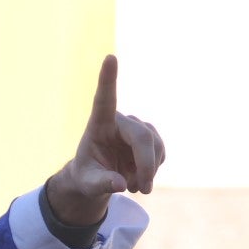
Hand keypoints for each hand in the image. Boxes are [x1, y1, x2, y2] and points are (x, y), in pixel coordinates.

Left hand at [48, 54, 165, 225]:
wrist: (97, 177)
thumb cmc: (87, 176)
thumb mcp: (87, 185)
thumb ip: (101, 184)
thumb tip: (121, 184)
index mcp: (98, 124)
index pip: (104, 99)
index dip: (108, 79)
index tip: (110, 57)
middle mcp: (120, 120)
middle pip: (143, 138)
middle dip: (146, 166)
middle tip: (142, 191)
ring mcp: (137, 127)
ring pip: (155, 146)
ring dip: (149, 171)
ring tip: (134, 187)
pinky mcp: (149, 136)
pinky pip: (161, 153)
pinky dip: (153, 170)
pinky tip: (141, 177)